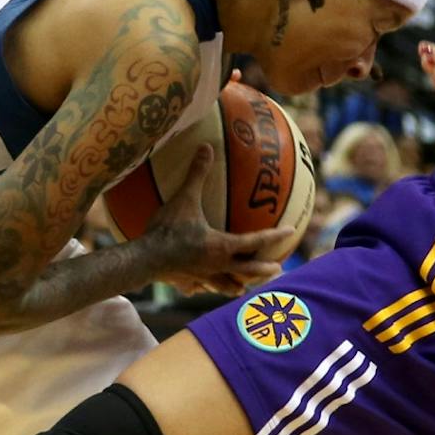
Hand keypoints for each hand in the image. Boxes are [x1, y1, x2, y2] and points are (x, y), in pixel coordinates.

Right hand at [141, 145, 298, 292]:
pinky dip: (200, 287)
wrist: (144, 260)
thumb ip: (197, 174)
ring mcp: (201, 277)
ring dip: (235, 285)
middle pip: (247, 270)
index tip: (291, 232)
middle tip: (277, 268)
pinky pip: (196, 287)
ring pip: (224, 285)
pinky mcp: (185, 283)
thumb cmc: (167, 230)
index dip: (275, 235)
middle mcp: (217, 265)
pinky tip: (197, 288)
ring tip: (240, 288)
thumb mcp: (184, 198)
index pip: (255, 241)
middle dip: (263, 269)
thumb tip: (206, 147)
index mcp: (222, 246)